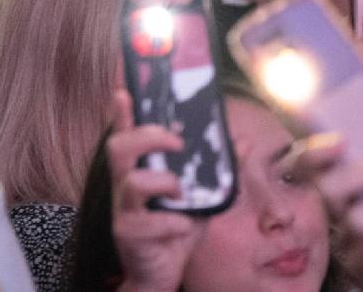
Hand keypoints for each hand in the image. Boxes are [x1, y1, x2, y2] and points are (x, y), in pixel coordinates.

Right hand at [105, 88, 202, 291]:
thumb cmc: (174, 233)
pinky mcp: (128, 233)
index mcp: (140, 170)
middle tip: (178, 142)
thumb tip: (243, 141)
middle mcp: (125, 185)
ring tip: (182, 191)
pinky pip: (148, 221)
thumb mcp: (200, 199)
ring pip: (132, 181)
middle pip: (119, 146)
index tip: (124, 90)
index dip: (121, 110)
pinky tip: (182, 229)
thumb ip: (215, 171)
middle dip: (149, 136)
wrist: (157, 277)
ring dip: (164, 182)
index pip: (125, 132)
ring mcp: (123, 209)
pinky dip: (173, 223)